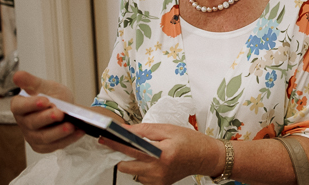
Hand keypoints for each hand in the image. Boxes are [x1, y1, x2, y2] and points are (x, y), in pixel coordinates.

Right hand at [10, 71, 83, 152]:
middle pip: (33, 123)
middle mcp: (24, 123)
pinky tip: (79, 131)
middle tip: (60, 113)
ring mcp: (33, 136)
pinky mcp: (44, 146)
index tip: (44, 100)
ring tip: (71, 125)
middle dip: (47, 118)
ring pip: (44, 138)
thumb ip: (32, 81)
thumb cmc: (53, 96)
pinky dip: (68, 139)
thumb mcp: (45, 86)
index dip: (31, 104)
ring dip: (58, 132)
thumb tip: (17, 75)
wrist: (67, 108)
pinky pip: (55, 145)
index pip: (20, 107)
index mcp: (20, 107)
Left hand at [99, 123, 223, 184]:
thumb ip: (144, 130)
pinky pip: (141, 178)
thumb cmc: (189, 140)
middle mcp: (159, 170)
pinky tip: (155, 162)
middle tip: (132, 146)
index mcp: (162, 153)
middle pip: (126, 166)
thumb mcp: (168, 129)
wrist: (204, 156)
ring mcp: (158, 181)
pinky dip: (143, 169)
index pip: (131, 149)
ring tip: (150, 154)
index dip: (115, 144)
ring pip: (132, 173)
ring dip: (135, 162)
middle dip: (125, 155)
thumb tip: (124, 130)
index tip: (104, 140)